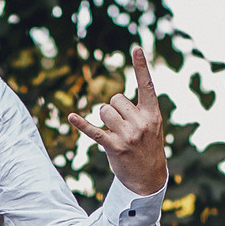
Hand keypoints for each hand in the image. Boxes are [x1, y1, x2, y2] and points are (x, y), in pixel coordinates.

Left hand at [65, 45, 168, 195]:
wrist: (149, 177)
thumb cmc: (147, 147)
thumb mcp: (151, 126)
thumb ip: (138, 110)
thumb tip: (110, 103)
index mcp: (153, 114)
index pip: (147, 85)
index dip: (141, 66)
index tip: (137, 48)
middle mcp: (142, 122)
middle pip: (116, 99)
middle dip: (114, 109)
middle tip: (122, 126)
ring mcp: (128, 135)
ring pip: (104, 111)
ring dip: (104, 119)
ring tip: (115, 133)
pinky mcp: (114, 147)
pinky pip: (94, 131)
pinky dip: (81, 124)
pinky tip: (71, 117)